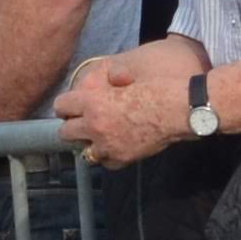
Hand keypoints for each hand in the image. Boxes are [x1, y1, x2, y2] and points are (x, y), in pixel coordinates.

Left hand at [52, 46, 194, 165]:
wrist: (178, 109)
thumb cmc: (156, 87)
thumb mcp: (125, 77)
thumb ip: (104, 85)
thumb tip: (92, 89)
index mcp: (93, 102)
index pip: (61, 106)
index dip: (67, 106)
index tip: (71, 107)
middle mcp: (95, 126)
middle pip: (66, 133)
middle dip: (73, 127)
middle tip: (84, 123)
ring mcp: (108, 145)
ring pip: (83, 151)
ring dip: (90, 143)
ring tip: (101, 135)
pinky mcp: (122, 158)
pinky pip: (105, 162)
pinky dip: (108, 155)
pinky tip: (117, 145)